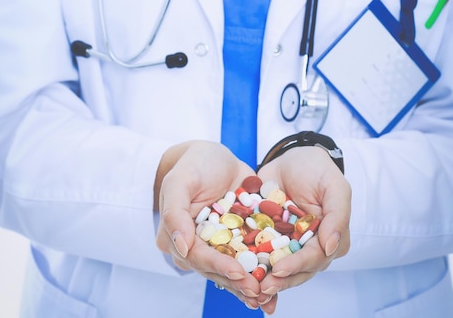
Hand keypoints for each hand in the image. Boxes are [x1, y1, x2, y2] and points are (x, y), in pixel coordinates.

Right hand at [156, 140, 273, 308]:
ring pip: (234, 270)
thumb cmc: (193, 164)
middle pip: (217, 269)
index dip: (218, 265)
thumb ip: (175, 212)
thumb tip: (181, 246)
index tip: (238, 272)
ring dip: (251, 284)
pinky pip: (250, 257)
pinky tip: (277, 282)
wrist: (214, 156)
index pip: (198, 256)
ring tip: (269, 297)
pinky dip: (263, 270)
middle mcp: (198, 245)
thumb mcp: (179, 181)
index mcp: (179, 236)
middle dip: (238, 282)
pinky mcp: (239, 238)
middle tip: (258, 292)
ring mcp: (220, 243)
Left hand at [256, 145, 350, 300]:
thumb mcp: (334, 186)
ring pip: (276, 265)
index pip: (314, 258)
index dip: (297, 266)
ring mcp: (286, 241)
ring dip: (264, 277)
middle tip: (262, 287)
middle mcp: (307, 244)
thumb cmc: (317, 169)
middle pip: (295, 269)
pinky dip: (248, 262)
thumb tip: (331, 247)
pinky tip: (236, 271)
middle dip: (279, 280)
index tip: (280, 270)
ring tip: (249, 287)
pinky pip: (257, 251)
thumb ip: (337, 216)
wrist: (290, 157)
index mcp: (327, 237)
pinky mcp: (266, 234)